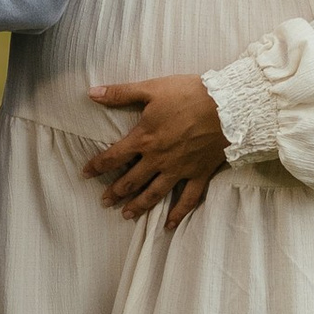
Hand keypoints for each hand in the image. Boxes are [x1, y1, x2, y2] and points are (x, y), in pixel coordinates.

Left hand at [82, 75, 226, 231]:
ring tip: (127, 215)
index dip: (97, 166)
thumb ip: (120, 93)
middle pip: (131, 180)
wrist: (227, 107)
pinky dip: (178, 213)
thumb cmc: (189, 94)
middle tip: (104, 202)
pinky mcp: (199, 174)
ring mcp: (179, 169)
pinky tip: (170, 225)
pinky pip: (187, 199)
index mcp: (144, 139)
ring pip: (154, 193)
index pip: (113, 156)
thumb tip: (91, 93)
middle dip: (115, 192)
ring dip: (138, 205)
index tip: (86, 174)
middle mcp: (158, 159)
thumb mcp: (151, 89)